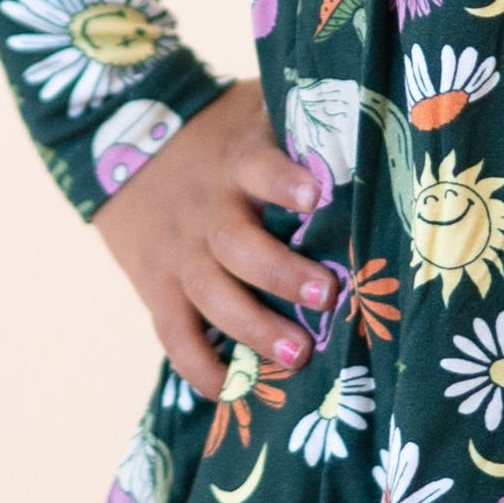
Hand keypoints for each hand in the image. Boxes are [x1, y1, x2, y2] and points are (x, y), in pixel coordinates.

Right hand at [95, 79, 333, 397]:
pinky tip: (230, 391)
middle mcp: (206, 211)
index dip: (284, 182)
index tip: (317, 196)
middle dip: (281, 274)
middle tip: (327, 295)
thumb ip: (302, 123)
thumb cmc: (220, 136)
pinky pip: (173, 334)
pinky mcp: (157, 287)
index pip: (258, 166)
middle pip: (237, 245)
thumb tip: (382, 125)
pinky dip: (198, 366)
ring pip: (211, 295)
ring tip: (299, 354)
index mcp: (237, 162)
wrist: (122, 144)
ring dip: (253, 328)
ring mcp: (179, 253)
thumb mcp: (255, 111)